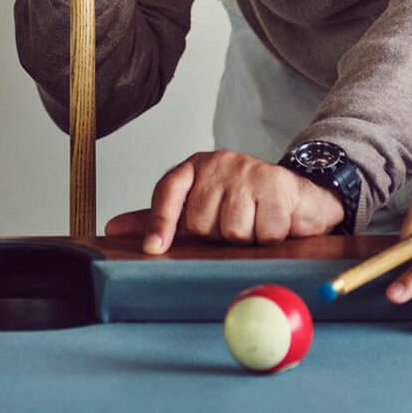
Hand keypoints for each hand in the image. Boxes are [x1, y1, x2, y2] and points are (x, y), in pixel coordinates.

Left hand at [104, 150, 345, 253]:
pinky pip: (265, 231)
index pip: (167, 191)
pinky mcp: (277, 183)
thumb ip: (161, 219)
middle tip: (235, 226)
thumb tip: (113, 230)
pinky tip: (275, 224)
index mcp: (195, 168)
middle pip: (201, 222)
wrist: (298, 195)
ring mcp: (248, 171)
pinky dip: (271, 238)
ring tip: (256, 225)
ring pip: (233, 230)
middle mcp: (219, 163)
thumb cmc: (244, 204)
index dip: (159, 222)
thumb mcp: (200, 208)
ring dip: (247, 239)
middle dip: (218, 236)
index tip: (153, 249)